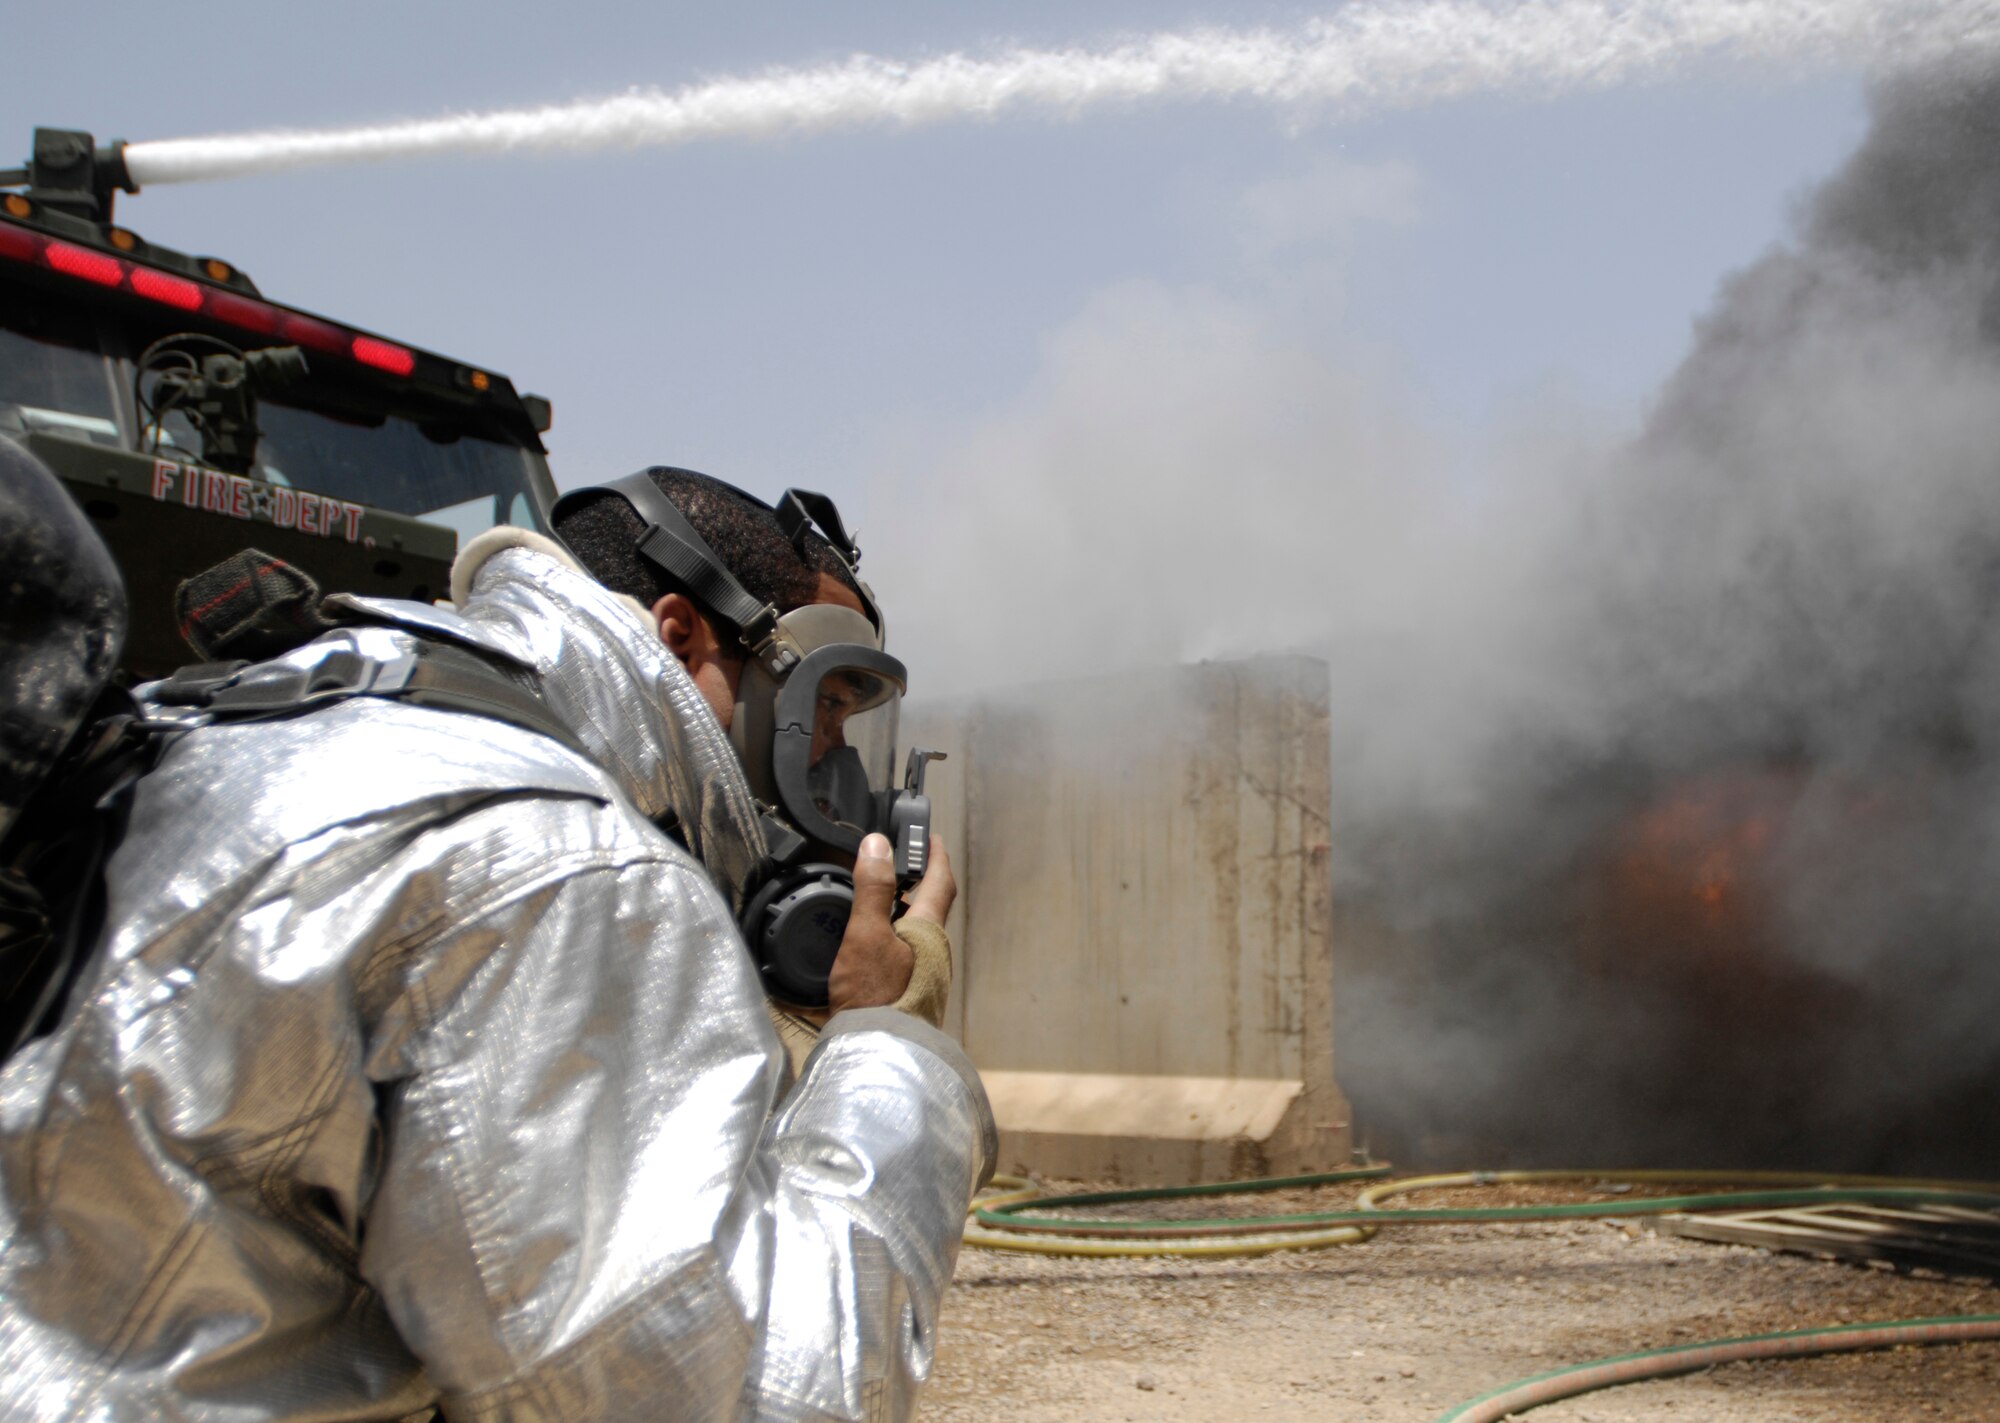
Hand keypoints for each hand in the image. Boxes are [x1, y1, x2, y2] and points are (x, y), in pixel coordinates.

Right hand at [826, 833, 955, 1012]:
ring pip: (918, 926)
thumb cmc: (874, 995)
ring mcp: (926, 970)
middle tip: (899, 860)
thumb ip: (872, 888)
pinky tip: (875, 936)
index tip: (929, 836)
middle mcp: (934, 949)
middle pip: (932, 903)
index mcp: (929, 930)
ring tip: (879, 893)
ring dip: (903, 905)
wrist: (877, 1052)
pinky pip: (908, 947)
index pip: (941, 880)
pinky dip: (895, 929)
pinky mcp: (913, 988)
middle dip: (918, 878)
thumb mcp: (866, 934)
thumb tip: (877, 845)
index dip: (936, 854)